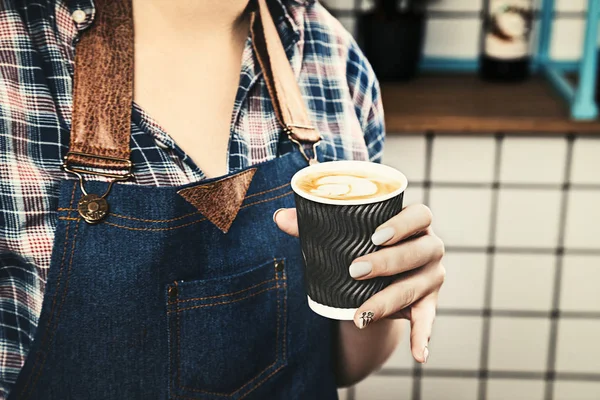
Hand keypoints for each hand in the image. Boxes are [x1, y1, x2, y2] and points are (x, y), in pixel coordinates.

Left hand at [274, 204, 444, 363]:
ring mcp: (432, 276)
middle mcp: (430, 247)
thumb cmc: (363, 246)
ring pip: (415, 287)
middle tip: (354, 270)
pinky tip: (419, 355)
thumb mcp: (345, 235)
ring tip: (360, 316)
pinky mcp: (428, 303)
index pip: (421, 215)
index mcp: (415, 223)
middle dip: (387, 262)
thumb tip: (279, 217)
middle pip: (418, 252)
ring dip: (388, 302)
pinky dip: (422, 337)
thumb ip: (315, 225)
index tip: (375, 235)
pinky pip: (427, 321)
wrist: (380, 277)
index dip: (402, 224)